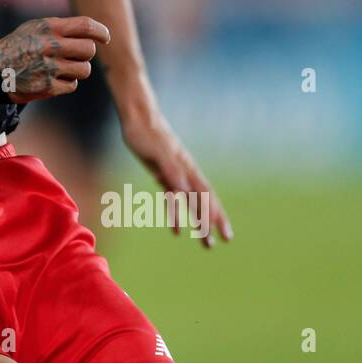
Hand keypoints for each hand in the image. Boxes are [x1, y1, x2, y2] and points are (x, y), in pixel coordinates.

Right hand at [0, 16, 110, 103]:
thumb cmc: (17, 46)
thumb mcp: (34, 28)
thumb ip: (60, 28)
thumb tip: (92, 32)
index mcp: (48, 28)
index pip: (85, 26)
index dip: (101, 31)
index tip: (105, 38)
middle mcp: (50, 46)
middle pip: (89, 49)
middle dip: (86, 53)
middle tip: (76, 56)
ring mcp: (49, 68)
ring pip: (84, 70)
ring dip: (78, 70)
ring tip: (63, 68)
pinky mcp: (47, 87)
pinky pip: (72, 85)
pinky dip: (66, 83)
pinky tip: (53, 79)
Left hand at [120, 106, 232, 248]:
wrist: (138, 117)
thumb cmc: (147, 133)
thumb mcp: (159, 152)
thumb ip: (172, 170)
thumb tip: (186, 189)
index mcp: (187, 169)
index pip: (206, 197)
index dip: (215, 216)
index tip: (224, 235)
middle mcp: (185, 173)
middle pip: (203, 202)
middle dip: (210, 224)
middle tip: (215, 245)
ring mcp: (175, 174)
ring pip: (190, 203)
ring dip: (197, 222)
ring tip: (204, 242)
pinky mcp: (163, 174)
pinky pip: (173, 198)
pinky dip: (176, 213)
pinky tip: (176, 230)